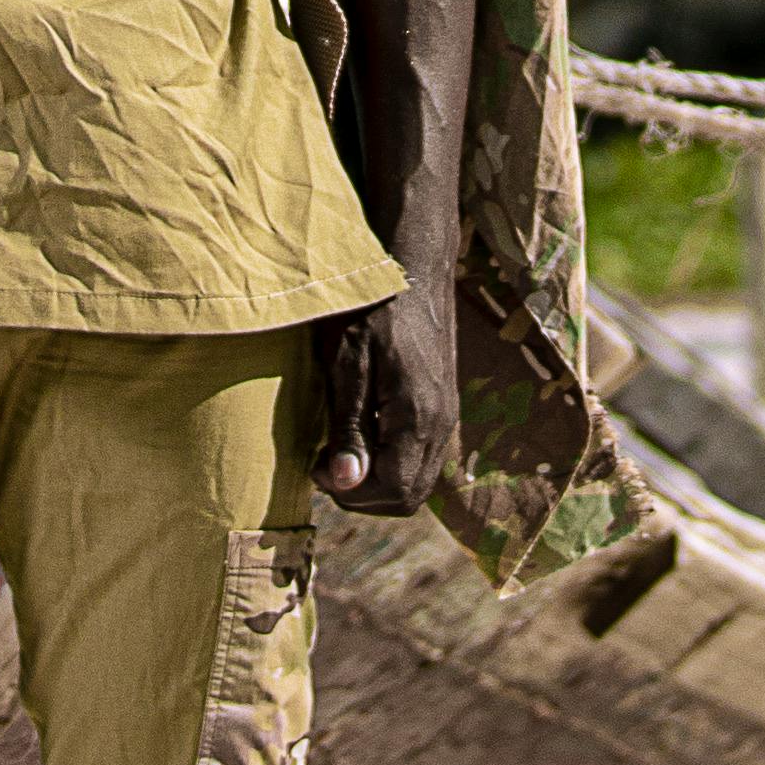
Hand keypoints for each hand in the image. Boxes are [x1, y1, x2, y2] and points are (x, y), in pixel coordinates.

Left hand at [316, 274, 458, 516]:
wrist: (412, 268)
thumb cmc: (371, 308)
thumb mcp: (347, 364)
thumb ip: (349, 427)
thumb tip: (346, 483)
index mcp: (419, 417)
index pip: (394, 492)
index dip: (351, 492)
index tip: (318, 464)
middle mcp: (442, 424)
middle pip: (409, 496)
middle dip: (364, 494)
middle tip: (327, 462)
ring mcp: (447, 416)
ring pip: (417, 480)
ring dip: (378, 480)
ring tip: (341, 449)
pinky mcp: (442, 406)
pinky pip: (421, 457)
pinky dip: (391, 462)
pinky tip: (363, 433)